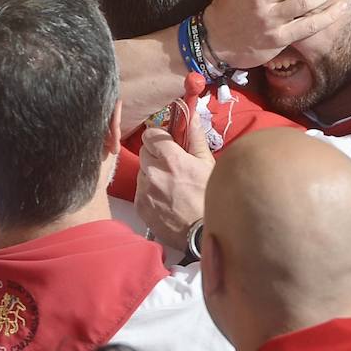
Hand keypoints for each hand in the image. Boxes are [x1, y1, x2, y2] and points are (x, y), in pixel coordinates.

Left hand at [136, 121, 212, 251]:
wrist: (202, 233)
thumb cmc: (210, 198)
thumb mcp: (208, 165)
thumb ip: (196, 138)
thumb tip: (192, 117)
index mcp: (172, 159)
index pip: (150, 135)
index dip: (159, 138)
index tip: (166, 143)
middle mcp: (154, 173)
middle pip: (144, 152)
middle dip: (155, 155)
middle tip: (171, 166)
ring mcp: (145, 191)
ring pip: (142, 172)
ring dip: (152, 174)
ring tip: (170, 186)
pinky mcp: (140, 206)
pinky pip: (140, 190)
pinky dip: (149, 192)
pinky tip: (165, 199)